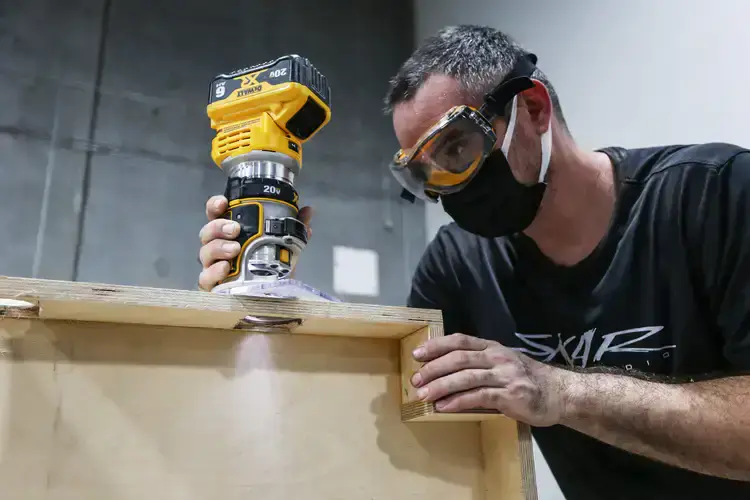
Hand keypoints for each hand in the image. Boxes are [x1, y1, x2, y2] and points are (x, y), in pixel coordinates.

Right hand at [197, 195, 313, 290]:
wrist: (273, 296)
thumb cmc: (272, 266)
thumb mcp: (286, 245)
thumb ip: (295, 227)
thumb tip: (308, 210)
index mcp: (230, 233)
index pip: (215, 214)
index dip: (215, 206)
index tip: (224, 202)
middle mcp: (218, 247)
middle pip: (207, 231)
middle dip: (218, 227)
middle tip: (235, 229)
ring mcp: (213, 266)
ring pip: (205, 252)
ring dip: (218, 247)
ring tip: (235, 249)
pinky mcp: (213, 286)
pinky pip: (205, 278)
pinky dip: (213, 272)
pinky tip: (225, 268)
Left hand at [410, 333, 566, 426]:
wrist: (559, 393)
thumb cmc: (526, 380)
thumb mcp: (503, 364)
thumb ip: (478, 365)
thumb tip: (443, 372)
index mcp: (492, 348)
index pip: (460, 341)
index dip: (437, 345)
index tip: (417, 354)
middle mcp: (497, 358)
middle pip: (459, 358)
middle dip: (434, 368)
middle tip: (415, 379)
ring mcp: (504, 376)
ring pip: (466, 377)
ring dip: (441, 386)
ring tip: (423, 395)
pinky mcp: (510, 395)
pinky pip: (479, 397)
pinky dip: (458, 402)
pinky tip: (444, 407)